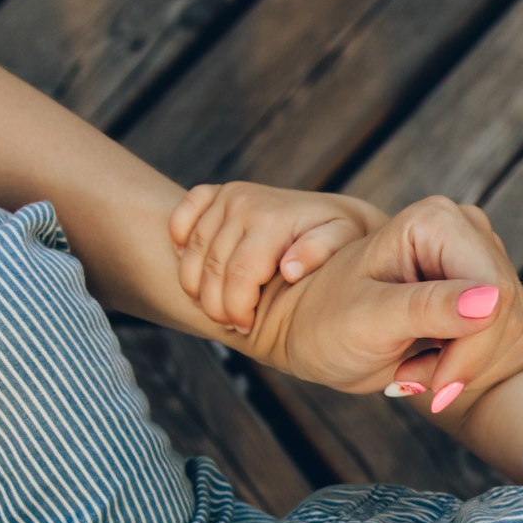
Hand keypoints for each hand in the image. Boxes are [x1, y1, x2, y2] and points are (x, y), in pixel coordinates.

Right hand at [169, 182, 380, 335]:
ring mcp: (226, 196)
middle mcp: (244, 202)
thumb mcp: (343, 244)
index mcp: (272, 218)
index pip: (239, 275)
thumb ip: (321, 253)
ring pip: (191, 250)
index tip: (245, 328)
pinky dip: (179, 242)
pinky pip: (182, 216)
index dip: (236, 309)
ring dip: (194, 285)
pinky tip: (191, 265)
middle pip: (211, 267)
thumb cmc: (342, 238)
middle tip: (231, 324)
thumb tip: (289, 270)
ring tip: (214, 306)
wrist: (334, 215)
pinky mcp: (214, 194)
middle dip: (215, 305)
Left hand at [243, 195, 522, 409]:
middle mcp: (460, 232)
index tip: (435, 383)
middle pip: (503, 311)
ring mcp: (468, 261)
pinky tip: (423, 365)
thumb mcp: (371, 320)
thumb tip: (493, 300)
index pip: (494, 291)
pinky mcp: (470, 290)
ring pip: (503, 327)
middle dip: (463, 359)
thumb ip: (429, 308)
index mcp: (435, 222)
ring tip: (410, 371)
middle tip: (411, 380)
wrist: (306, 336)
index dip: (473, 345)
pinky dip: (461, 363)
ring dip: (459, 364)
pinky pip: (494, 335)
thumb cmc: (323, 325)